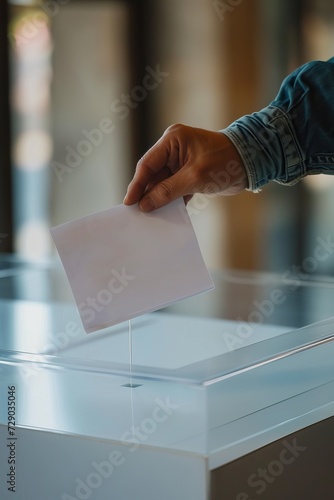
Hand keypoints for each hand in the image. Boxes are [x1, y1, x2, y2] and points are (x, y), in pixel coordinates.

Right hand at [123, 123, 247, 210]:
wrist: (252, 163)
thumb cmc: (225, 162)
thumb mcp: (194, 178)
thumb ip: (167, 191)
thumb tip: (145, 204)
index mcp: (172, 140)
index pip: (147, 164)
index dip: (137, 184)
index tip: (129, 202)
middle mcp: (174, 149)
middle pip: (153, 174)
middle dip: (147, 193)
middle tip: (138, 213)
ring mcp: (181, 162)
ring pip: (163, 183)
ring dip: (159, 199)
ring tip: (150, 217)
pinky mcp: (189, 173)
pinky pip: (174, 188)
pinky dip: (171, 200)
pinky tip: (166, 214)